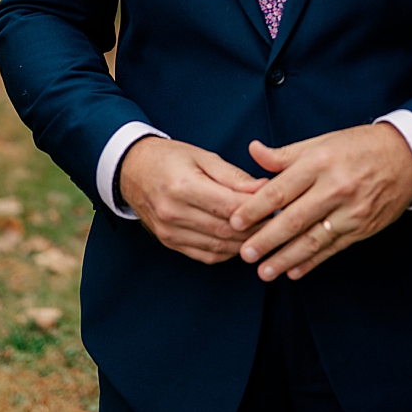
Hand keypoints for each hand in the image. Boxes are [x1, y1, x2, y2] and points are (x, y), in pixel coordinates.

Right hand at [118, 136, 267, 263]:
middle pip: (227, 230)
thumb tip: (266, 189)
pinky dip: (228, 251)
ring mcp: (170, 231)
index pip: (231, 206)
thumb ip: (234, 176)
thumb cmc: (168, 158)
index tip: (280, 208)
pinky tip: (240, 242)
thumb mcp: (201, 156)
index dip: (259, 210)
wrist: (131, 169)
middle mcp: (174, 212)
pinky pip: (207, 255)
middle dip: (258, 230)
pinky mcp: (169, 242)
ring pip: (220, 246)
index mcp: (183, 186)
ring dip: (246, 244)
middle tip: (280, 225)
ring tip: (265, 235)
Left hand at [229, 123, 411, 282]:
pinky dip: (313, 261)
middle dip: (266, 240)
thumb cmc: (357, 146)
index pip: (280, 190)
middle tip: (245, 254)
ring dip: (286, 258)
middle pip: (294, 220)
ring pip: (313, 240)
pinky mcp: (363, 228)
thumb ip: (284, 154)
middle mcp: (335, 189)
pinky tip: (294, 271)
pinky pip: (333, 248)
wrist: (407, 158)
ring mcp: (351, 212)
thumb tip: (253, 151)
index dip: (255, 209)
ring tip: (265, 271)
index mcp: (319, 163)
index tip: (235, 222)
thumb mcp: (320, 142)